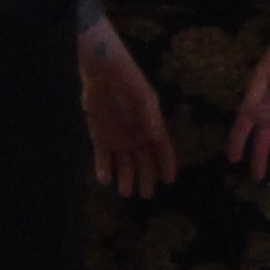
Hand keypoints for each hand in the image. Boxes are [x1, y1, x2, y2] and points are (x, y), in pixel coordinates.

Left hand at [78, 23, 174, 196]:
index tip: (169, 180)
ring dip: (124, 177)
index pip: (162, 150)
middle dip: (146, 178)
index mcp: (152, 127)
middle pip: (143, 162)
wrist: (104, 74)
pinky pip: (103, 157)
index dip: (166, 165)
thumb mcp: (144, 99)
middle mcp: (136, 136)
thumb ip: (150, 118)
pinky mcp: (100, 137)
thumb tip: (157, 136)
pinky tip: (105, 180)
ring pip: (123, 163)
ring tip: (125, 192)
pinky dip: (104, 168)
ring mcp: (118, 138)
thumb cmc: (129, 83)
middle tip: (147, 195)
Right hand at [224, 37, 269, 179]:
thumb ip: (254, 95)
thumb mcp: (262, 76)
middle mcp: (269, 119)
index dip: (237, 144)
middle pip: (263, 144)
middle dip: (260, 161)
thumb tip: (244, 112)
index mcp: (254, 110)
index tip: (233, 160)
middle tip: (258, 179)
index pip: (242, 131)